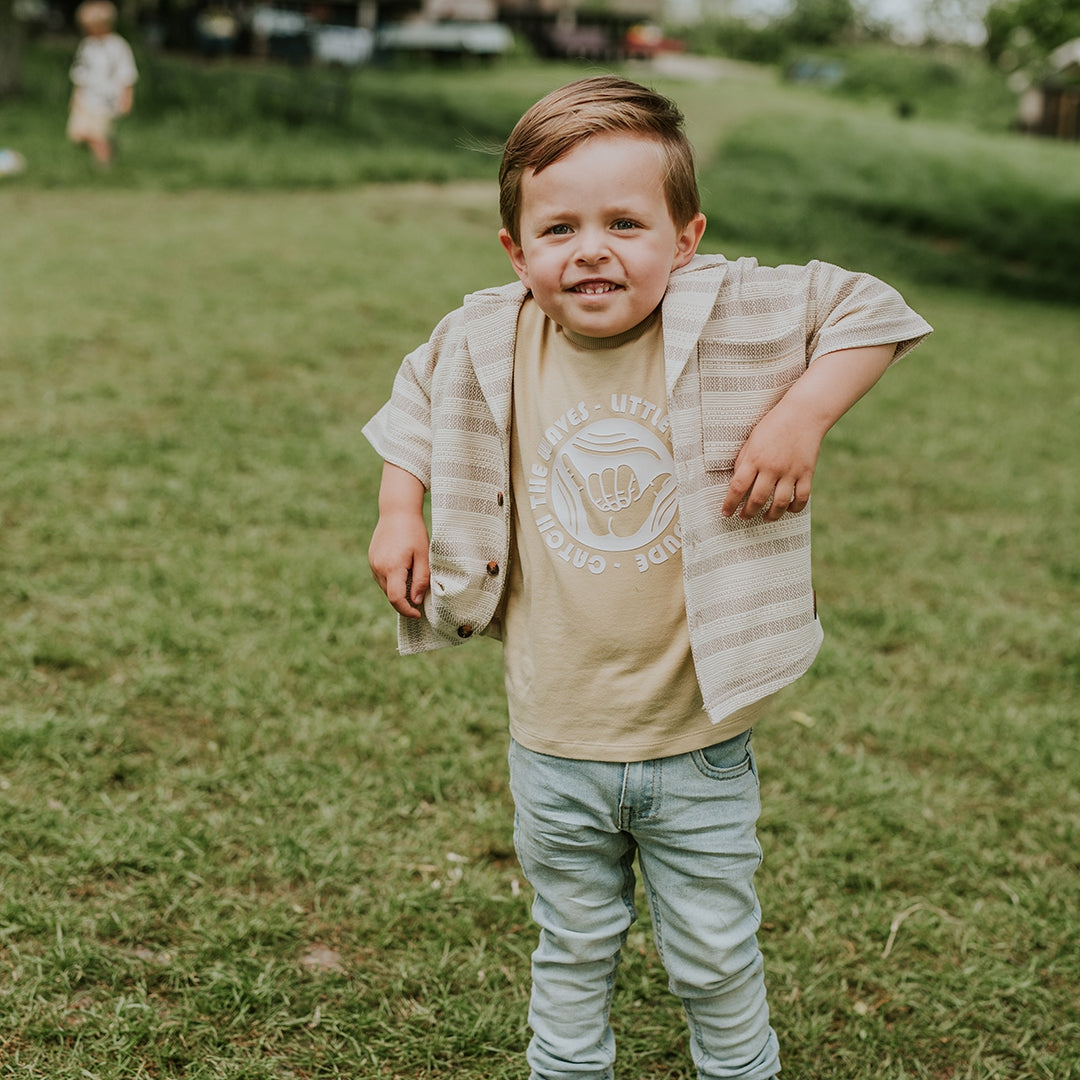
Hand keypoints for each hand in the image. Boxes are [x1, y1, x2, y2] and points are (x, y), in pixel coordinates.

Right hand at [369, 463, 429, 617]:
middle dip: (405, 601)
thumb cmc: (414, 531)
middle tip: (421, 595)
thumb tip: (415, 601)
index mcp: (392, 567)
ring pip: (386, 587)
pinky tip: (404, 569)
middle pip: (390, 595)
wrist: (396, 511)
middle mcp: (378, 567)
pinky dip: (393, 580)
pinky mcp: (372, 559)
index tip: (418, 613)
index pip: (396, 599)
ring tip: (414, 577)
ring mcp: (373, 563)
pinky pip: (382, 577)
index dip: (407, 610)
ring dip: (398, 590)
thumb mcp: (423, 555)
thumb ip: (421, 579)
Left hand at [721, 401, 821, 521]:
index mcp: (755, 458)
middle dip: (748, 513)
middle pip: (758, 499)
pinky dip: (794, 508)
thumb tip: (736, 484)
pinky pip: (801, 498)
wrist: (803, 414)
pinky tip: (787, 509)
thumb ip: (743, 461)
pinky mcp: (806, 473)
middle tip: (743, 517)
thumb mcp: (751, 440)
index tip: (726, 512)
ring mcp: (790, 471)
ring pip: (779, 503)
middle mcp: (772, 467)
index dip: (730, 503)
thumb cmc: (773, 425)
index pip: (738, 487)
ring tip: (765, 518)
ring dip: (770, 515)